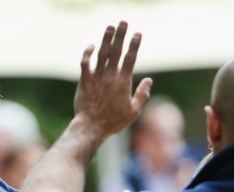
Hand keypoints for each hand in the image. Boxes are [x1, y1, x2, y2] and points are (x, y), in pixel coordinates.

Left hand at [74, 21, 152, 139]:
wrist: (91, 126)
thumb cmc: (113, 121)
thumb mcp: (134, 111)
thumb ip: (143, 94)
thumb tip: (149, 80)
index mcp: (123, 82)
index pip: (130, 58)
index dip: (134, 44)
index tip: (138, 34)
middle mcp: (110, 76)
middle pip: (116, 51)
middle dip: (120, 35)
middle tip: (123, 22)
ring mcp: (96, 77)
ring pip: (101, 53)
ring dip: (106, 38)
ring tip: (110, 27)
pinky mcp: (84, 80)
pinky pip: (85, 62)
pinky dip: (88, 52)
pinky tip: (92, 45)